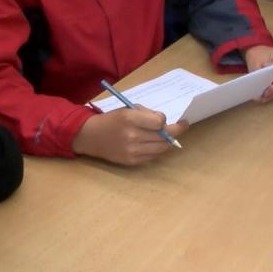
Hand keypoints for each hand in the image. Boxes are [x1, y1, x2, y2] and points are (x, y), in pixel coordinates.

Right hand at [73, 107, 189, 165]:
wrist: (91, 136)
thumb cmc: (112, 119)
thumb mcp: (128, 109)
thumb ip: (147, 114)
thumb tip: (166, 122)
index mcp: (130, 118)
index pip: (160, 122)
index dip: (165, 120)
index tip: (166, 119)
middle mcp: (132, 136)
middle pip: (164, 137)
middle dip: (174, 131)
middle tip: (181, 126)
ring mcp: (132, 150)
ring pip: (162, 148)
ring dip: (167, 141)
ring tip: (167, 136)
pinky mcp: (131, 161)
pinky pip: (153, 157)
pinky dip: (157, 150)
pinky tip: (154, 144)